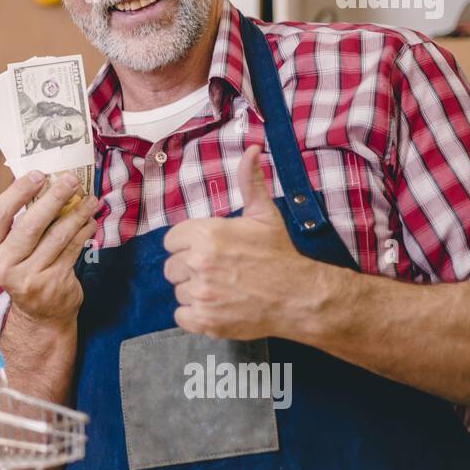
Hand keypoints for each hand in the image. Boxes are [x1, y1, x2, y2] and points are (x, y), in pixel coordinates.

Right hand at [0, 170, 99, 328]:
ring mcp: (28, 278)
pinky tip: (90, 220)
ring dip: (77, 213)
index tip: (38, 174)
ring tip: (90, 199)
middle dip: (54, 198)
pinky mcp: (53, 284)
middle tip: (71, 179)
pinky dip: (83, 231)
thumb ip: (19, 220)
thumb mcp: (11, 248)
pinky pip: (72, 249)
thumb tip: (43, 180)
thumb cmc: (25, 267)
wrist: (40, 314)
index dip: (17, 192)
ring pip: (56, 236)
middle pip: (30, 224)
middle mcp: (3, 267)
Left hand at [163, 145, 333, 340]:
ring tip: (223, 288)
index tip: (210, 250)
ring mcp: (201, 294)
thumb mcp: (263, 213)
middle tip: (220, 271)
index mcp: (206, 233)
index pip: (171, 241)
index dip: (189, 245)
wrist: (299, 297)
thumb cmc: (278, 254)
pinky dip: (196, 315)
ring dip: (196, 292)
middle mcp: (199, 262)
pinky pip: (181, 316)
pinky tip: (218, 306)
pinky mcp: (204, 320)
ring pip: (179, 291)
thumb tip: (252, 149)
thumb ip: (249, 181)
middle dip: (191, 269)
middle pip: (172, 267)